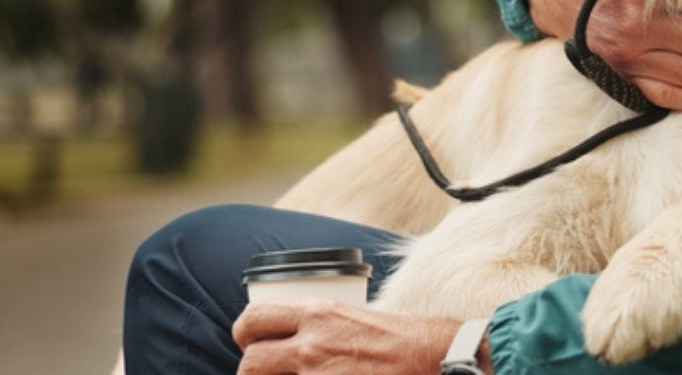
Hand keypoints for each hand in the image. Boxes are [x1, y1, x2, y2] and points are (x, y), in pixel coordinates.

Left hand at [234, 301, 479, 374]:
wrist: (436, 359)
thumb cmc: (405, 339)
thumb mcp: (356, 316)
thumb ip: (321, 325)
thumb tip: (297, 337)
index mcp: (319, 314)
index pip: (254, 318)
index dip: (245, 334)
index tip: (252, 343)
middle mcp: (313, 344)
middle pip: (250, 362)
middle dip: (251, 371)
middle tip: (264, 373)